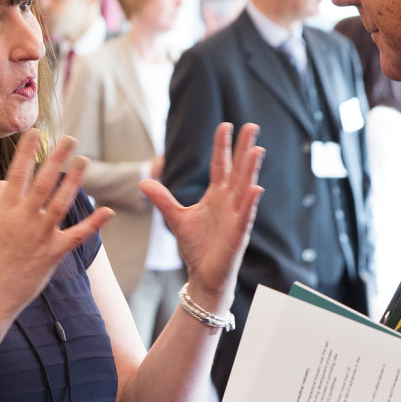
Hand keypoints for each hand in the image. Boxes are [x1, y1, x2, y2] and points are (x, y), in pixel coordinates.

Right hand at [0, 132, 112, 317]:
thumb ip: (1, 204)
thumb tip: (5, 183)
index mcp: (3, 211)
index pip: (16, 174)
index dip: (27, 152)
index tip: (36, 132)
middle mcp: (22, 220)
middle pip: (42, 182)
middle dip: (56, 158)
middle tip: (70, 138)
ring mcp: (38, 236)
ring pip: (60, 202)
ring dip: (74, 180)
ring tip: (84, 160)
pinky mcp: (52, 254)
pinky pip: (77, 235)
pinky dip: (94, 223)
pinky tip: (108, 210)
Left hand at [140, 122, 263, 312]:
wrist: (203, 276)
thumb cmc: (196, 247)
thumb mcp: (176, 218)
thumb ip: (163, 199)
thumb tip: (143, 181)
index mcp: (216, 196)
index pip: (221, 165)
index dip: (222, 146)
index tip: (225, 125)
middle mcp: (229, 202)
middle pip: (238, 171)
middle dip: (244, 149)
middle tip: (252, 126)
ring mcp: (236, 217)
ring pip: (244, 189)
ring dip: (251, 170)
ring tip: (257, 150)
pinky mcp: (238, 235)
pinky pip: (245, 217)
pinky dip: (250, 204)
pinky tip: (256, 189)